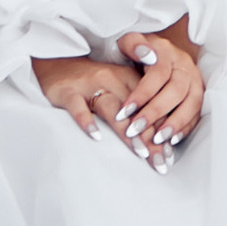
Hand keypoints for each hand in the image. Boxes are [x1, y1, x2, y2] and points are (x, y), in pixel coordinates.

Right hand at [33, 39, 201, 166]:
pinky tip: (96, 137)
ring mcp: (89, 85)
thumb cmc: (92, 82)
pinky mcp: (69, 91)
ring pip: (112, 109)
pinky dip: (87, 121)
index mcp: (128, 78)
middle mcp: (112, 79)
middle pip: (135, 111)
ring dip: (126, 131)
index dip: (161, 131)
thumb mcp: (118, 88)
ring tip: (139, 152)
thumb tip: (159, 141)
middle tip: (160, 163)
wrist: (57, 62)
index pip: (149, 107)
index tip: (169, 156)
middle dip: (150, 138)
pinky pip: (78, 107)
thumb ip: (137, 108)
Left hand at [117, 26, 204, 162]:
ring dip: (175, 123)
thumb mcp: (127, 42)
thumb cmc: (136, 52)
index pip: (158, 73)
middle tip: (136, 130)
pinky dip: (186, 127)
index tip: (124, 111)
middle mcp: (185, 64)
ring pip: (192, 102)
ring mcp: (195, 79)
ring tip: (156, 140)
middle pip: (176, 90)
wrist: (152, 52)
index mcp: (167, 51)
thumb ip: (132, 44)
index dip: (142, 93)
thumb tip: (146, 54)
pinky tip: (171, 140)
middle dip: (155, 112)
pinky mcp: (198, 94)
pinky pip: (197, 112)